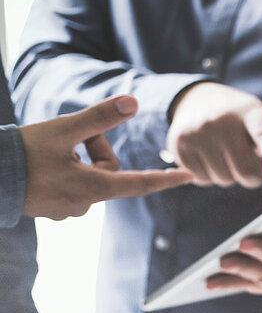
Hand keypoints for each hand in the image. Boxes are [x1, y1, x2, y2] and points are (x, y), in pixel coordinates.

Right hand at [20, 95, 193, 219]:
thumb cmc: (21, 154)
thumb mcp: (62, 130)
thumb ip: (99, 118)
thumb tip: (133, 102)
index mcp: (94, 188)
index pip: (140, 183)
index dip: (165, 178)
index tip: (189, 177)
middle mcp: (85, 204)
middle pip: (107, 170)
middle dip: (93, 148)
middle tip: (67, 136)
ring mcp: (66, 210)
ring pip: (86, 176)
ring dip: (75, 158)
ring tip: (47, 152)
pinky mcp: (50, 210)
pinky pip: (68, 184)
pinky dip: (61, 170)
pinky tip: (39, 165)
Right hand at [167, 82, 261, 190]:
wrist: (199, 100)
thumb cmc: (245, 124)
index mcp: (252, 113)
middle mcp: (223, 119)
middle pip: (246, 172)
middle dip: (254, 177)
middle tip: (250, 162)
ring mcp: (198, 131)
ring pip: (224, 180)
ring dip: (231, 176)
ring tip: (226, 155)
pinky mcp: (179, 144)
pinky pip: (203, 180)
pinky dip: (210, 176)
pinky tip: (209, 157)